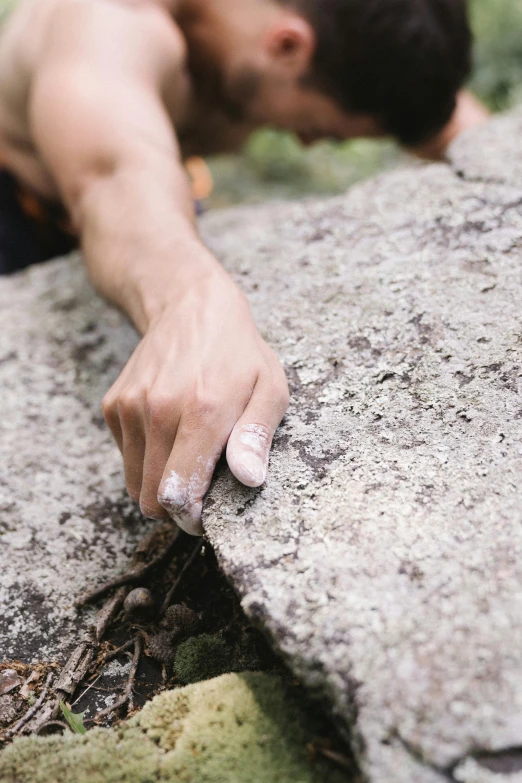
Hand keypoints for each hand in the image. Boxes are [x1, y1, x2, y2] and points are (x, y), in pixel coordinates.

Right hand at [102, 266, 289, 534]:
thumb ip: (257, 436)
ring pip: (134, 484)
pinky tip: (170, 434)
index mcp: (202, 412)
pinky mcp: (113, 405)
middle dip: (176, 509)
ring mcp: (130, 408)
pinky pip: (126, 457)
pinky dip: (145, 459)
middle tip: (201, 495)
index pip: (179, 494)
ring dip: (159, 486)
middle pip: (152, 499)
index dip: (193, 518)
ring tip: (187, 462)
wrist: (190, 306)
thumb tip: (250, 480)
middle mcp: (159, 411)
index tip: (208, 516)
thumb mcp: (269, 387)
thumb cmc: (238, 352)